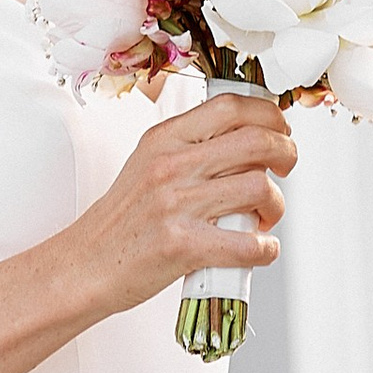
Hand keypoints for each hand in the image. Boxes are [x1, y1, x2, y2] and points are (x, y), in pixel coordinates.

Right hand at [72, 97, 297, 318]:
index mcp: (164, 140)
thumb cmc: (122, 220)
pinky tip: (257, 248)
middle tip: (286, 169)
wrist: (86, 265)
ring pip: (259, 188)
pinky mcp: (183, 246)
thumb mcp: (147, 164)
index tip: (280, 129)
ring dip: (276, 206)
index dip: (269, 115)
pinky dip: (265, 249)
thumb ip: (191, 147)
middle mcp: (171, 166)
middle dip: (287, 154)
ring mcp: (177, 205)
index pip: (231, 107)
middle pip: (256, 141)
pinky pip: (248, 243)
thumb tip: (248, 139)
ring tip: (264, 217)